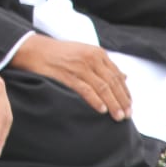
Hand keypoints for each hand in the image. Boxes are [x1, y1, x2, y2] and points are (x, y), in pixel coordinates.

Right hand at [11, 34, 130, 120]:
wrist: (35, 49)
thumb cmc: (60, 53)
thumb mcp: (86, 53)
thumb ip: (105, 65)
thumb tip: (125, 76)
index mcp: (97, 53)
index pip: (117, 75)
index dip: (125, 91)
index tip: (130, 104)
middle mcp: (91, 58)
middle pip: (112, 83)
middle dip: (122, 100)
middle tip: (127, 115)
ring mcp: (80, 66)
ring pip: (103, 88)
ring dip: (113, 104)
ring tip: (118, 117)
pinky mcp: (68, 75)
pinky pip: (86, 90)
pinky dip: (96, 101)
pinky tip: (102, 110)